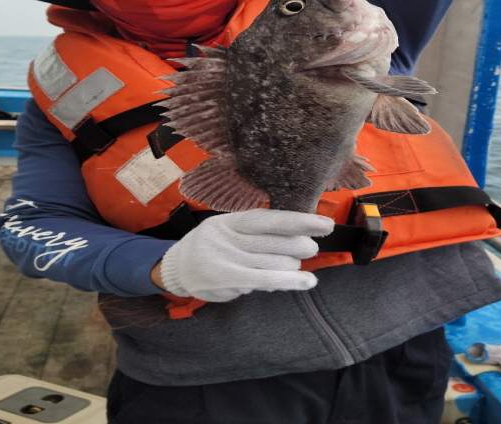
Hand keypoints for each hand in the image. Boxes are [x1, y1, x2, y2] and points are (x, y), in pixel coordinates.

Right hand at [157, 209, 333, 302]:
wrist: (176, 268)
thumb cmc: (212, 245)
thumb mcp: (228, 228)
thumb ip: (257, 231)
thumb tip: (299, 234)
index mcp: (230, 220)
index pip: (270, 219)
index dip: (300, 220)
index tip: (325, 224)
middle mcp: (227, 237)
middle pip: (275, 241)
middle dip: (299, 245)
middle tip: (311, 248)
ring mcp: (225, 260)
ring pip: (273, 262)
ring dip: (292, 265)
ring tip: (297, 265)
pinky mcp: (226, 281)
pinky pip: (265, 280)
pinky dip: (290, 281)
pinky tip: (308, 282)